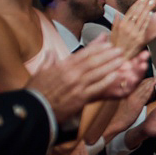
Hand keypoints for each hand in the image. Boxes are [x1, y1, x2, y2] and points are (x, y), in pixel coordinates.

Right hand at [27, 38, 144, 122]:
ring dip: (111, 65)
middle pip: (93, 61)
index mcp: (62, 66)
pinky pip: (97, 87)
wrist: (34, 110)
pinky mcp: (80, 98)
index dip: (97, 48)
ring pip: (97, 72)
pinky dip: (107, 81)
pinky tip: (116, 76)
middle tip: (119, 50)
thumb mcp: (39, 73)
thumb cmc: (36, 92)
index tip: (107, 44)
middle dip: (108, 54)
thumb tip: (51, 52)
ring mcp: (76, 85)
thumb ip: (48, 61)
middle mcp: (70, 74)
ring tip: (121, 60)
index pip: (82, 54)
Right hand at [111, 0, 155, 56]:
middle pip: (137, 13)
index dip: (138, 4)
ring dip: (148, 9)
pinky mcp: (140, 39)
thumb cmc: (116, 45)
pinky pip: (145, 27)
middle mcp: (128, 28)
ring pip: (142, 18)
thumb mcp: (113, 33)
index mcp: (121, 25)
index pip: (131, 11)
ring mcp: (134, 33)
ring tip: (153, 2)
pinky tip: (151, 13)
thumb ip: (116, 23)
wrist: (120, 57)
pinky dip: (148, 19)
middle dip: (144, 4)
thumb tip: (117, 14)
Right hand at [116, 75, 155, 129]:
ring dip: (152, 81)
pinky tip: (154, 85)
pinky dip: (150, 89)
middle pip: (140, 83)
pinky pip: (145, 95)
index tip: (150, 76)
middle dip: (150, 78)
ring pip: (144, 87)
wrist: (114, 123)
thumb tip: (131, 92)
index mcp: (124, 93)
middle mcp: (128, 93)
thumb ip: (126, 96)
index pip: (135, 83)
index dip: (143, 78)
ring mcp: (132, 98)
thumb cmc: (117, 115)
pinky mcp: (136, 104)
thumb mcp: (120, 103)